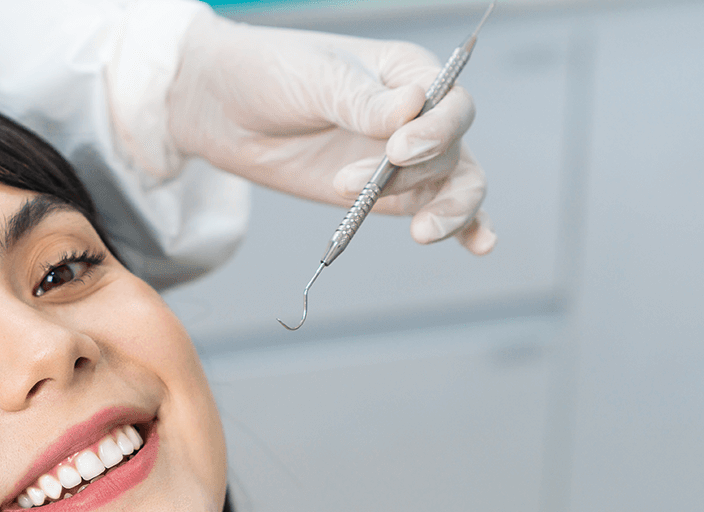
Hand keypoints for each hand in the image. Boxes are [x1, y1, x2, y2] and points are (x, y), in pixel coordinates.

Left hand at [166, 12, 494, 252]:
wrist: (225, 108)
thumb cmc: (271, 74)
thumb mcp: (314, 78)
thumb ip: (360, 101)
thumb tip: (411, 109)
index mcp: (408, 73)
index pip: (450, 103)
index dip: (435, 130)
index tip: (398, 150)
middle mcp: (417, 116)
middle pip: (452, 150)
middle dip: (414, 175)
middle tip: (363, 186)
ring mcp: (406, 159)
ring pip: (456, 184)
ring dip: (447, 211)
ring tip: (421, 232)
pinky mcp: (388, 194)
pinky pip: (437, 208)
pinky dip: (465, 227)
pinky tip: (478, 245)